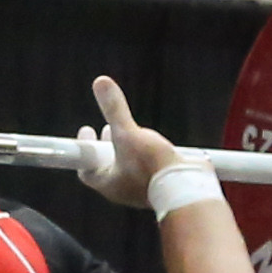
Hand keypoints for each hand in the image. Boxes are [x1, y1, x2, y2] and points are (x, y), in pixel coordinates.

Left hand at [84, 73, 182, 209]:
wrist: (187, 187)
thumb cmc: (153, 167)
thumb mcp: (128, 133)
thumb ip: (114, 110)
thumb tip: (100, 82)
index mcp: (108, 183)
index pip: (86, 168)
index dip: (84, 148)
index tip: (87, 129)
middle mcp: (123, 189)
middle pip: (107, 166)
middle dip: (106, 145)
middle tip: (105, 128)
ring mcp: (142, 189)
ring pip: (128, 167)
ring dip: (127, 148)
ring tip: (129, 132)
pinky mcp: (160, 185)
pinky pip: (147, 169)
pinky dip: (146, 154)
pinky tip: (152, 142)